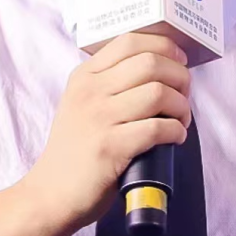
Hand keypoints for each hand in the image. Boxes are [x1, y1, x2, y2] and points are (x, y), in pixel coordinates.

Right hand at [24, 32, 191, 230]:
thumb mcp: (81, 105)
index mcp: (84, 76)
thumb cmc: (74, 152)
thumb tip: (161, 72)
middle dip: (180, 78)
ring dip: (181, 106)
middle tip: (184, 96)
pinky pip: (158, 127)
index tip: (179, 62)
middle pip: (151, 63)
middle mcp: (90, 91)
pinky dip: (176, 131)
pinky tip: (175, 137)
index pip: (130, 41)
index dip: (164, 47)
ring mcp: (99, 118)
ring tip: (181, 120)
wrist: (51, 194)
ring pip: (159, 93)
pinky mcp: (111, 147)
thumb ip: (109, 85)